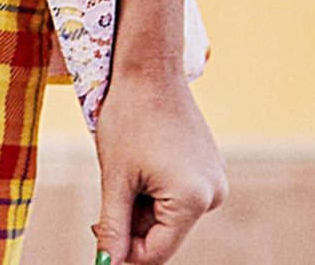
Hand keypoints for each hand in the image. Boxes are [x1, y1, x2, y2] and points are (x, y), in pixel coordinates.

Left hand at [90, 63, 227, 264]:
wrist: (150, 69)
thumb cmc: (129, 118)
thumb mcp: (116, 178)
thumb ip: (113, 227)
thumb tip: (107, 264)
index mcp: (193, 199)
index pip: (157, 252)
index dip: (125, 254)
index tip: (100, 245)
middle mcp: (213, 194)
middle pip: (165, 236)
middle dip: (132, 226)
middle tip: (103, 205)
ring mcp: (215, 180)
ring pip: (169, 217)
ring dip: (142, 207)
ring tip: (126, 172)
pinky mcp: (210, 168)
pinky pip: (179, 197)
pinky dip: (155, 192)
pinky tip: (142, 163)